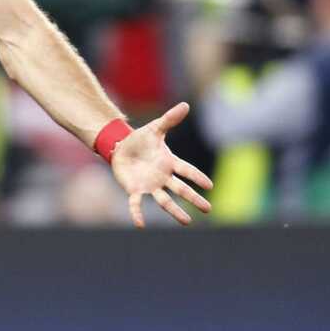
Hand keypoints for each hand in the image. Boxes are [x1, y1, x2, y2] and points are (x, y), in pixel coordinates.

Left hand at [111, 102, 212, 227]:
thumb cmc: (140, 139)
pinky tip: (140, 225)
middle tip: (207, 209)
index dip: (197, 177)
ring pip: (165, 200)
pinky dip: (137, 214)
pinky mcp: (135, 190)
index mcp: (169, 163)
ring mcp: (150, 185)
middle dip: (193, 199)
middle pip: (181, 189)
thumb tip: (186, 105)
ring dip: (175, 211)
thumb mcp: (155, 128)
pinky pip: (136, 204)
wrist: (120, 147)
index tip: (210, 185)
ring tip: (187, 222)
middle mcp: (163, 177)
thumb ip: (169, 119)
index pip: (187, 170)